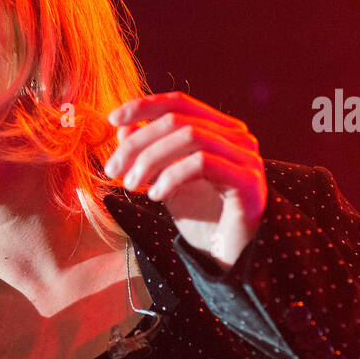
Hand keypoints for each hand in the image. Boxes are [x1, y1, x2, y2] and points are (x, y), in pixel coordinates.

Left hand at [104, 91, 265, 272]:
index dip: (143, 107)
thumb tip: (123, 127)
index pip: (178, 103)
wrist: (228, 255)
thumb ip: (148, 152)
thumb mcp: (165, 179)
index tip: (112, 120)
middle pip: (177, 121)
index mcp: (219, 129)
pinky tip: (155, 195)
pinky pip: (203, 163)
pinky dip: (171, 175)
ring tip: (131, 185)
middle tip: (113, 170)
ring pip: (189, 136)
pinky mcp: (247, 180)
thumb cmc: (200, 216)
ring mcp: (245, 156)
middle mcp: (237, 137)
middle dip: (138, 143)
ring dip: (151, 159)